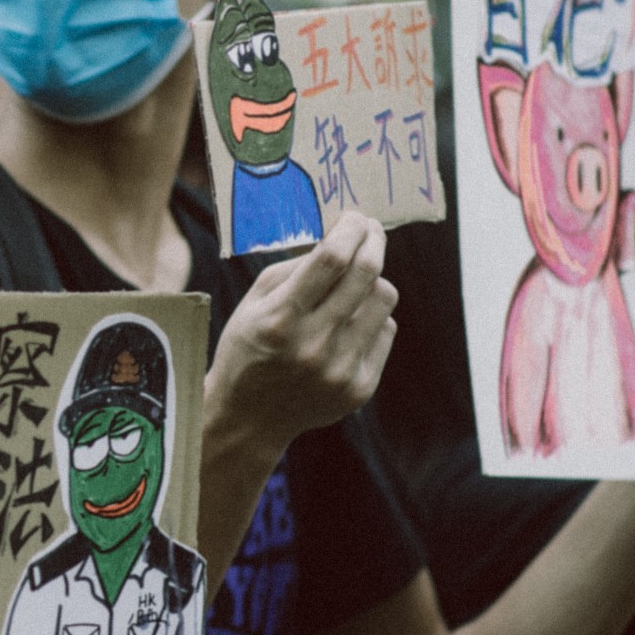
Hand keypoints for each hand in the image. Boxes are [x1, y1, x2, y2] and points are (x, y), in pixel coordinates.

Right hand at [207, 214, 397, 446]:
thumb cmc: (249, 347)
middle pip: (367, 274)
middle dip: (373, 240)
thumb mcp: (254, 302)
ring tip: (352, 287)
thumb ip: (295, 268)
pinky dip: (371, 319)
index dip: (350, 229)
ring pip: (385, 300)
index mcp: (280, 319)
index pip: (330, 259)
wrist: (249, 417)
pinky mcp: (359, 388)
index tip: (355, 217)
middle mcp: (313, 346)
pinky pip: (385, 331)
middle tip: (369, 230)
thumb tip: (340, 236)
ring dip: (372, 282)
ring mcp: (340, 370)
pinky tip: (348, 325)